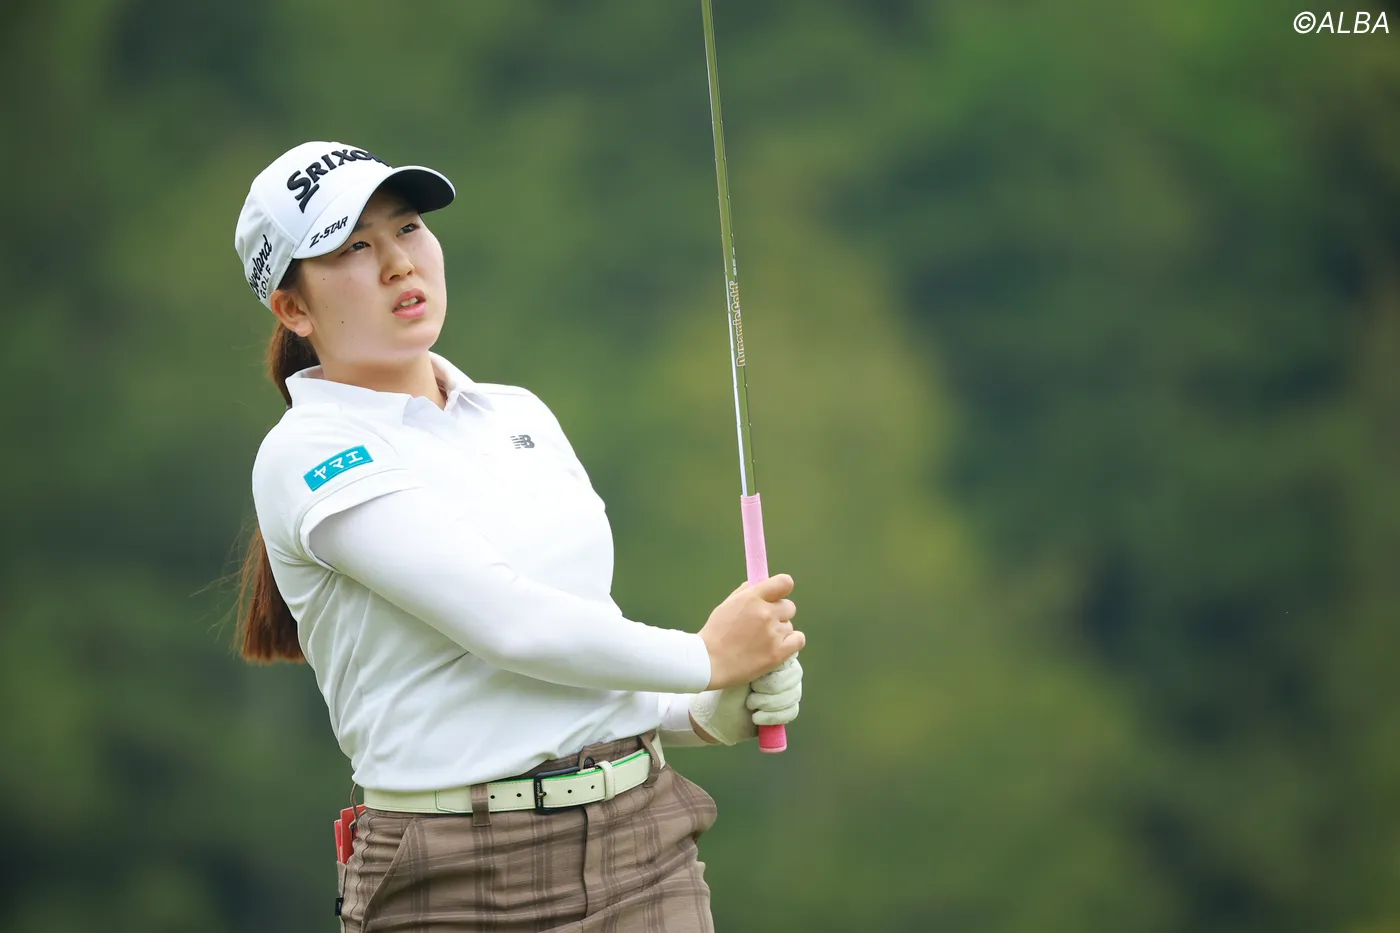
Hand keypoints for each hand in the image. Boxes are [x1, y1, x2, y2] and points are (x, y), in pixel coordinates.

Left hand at [689, 657, 802, 744]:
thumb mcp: (741, 663)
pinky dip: (773, 716)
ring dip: (770, 702)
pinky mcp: (784, 710)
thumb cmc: (724, 681)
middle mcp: (781, 672)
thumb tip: (779, 654)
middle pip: (794, 675)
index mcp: (772, 655)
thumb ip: (761, 654)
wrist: (714, 710)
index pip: (789, 655)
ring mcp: (785, 691)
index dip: (775, 670)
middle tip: (753, 690)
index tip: (755, 679)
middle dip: (772, 687)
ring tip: (750, 703)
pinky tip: (756, 717)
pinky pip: (792, 711)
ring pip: (794, 694)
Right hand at [699, 574, 803, 689]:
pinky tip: (778, 646)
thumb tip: (762, 584)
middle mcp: (765, 613)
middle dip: (779, 613)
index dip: (782, 589)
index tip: (777, 596)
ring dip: (780, 631)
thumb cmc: (715, 633)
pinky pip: (798, 640)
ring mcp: (773, 634)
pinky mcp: (778, 653)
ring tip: (762, 641)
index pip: (784, 583)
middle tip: (765, 624)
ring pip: (789, 626)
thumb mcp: (727, 605)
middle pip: (789, 607)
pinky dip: (791, 642)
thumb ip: (746, 592)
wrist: (709, 662)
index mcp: (752, 598)